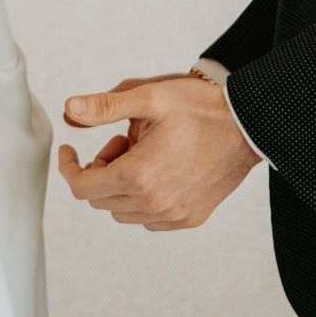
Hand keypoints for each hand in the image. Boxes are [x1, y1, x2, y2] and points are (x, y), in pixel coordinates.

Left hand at [58, 72, 259, 229]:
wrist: (247, 127)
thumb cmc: (200, 108)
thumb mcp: (149, 97)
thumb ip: (105, 107)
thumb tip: (70, 110)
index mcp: (138, 175)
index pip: (83, 187)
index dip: (69, 167)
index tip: (69, 150)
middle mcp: (153, 203)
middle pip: (101, 199)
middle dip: (101, 169)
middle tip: (123, 140)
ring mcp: (172, 216)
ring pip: (123, 211)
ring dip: (121, 185)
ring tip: (144, 152)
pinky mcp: (189, 219)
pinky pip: (149, 219)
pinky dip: (142, 198)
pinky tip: (159, 169)